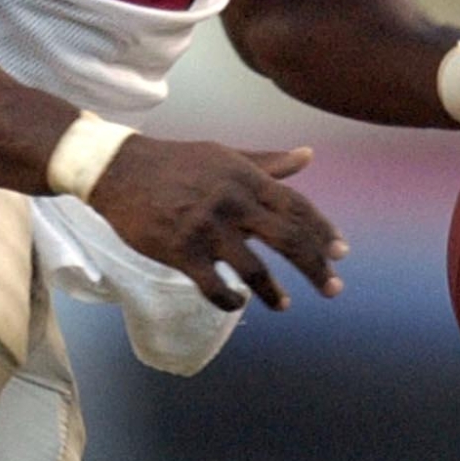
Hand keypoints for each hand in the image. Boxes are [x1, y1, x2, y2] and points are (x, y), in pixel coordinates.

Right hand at [91, 136, 346, 311]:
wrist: (118, 170)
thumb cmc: (175, 163)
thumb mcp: (224, 156)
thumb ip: (267, 162)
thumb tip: (308, 156)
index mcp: (245, 178)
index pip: (298, 207)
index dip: (323, 232)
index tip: (340, 253)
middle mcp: (232, 202)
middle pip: (288, 240)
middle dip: (316, 267)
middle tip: (333, 289)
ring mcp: (206, 229)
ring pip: (255, 270)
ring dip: (273, 293)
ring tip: (284, 305)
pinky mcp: (180, 251)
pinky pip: (214, 286)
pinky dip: (230, 300)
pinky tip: (237, 302)